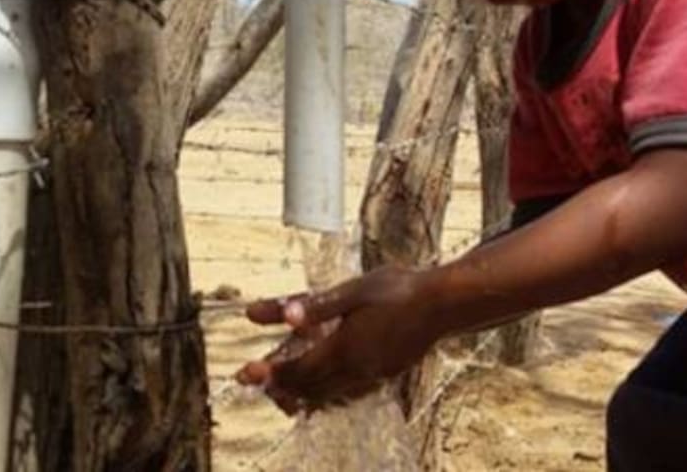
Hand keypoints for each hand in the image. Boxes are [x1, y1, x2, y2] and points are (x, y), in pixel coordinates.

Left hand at [235, 265, 436, 413]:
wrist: (442, 304)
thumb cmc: (397, 290)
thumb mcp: (352, 290)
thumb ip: (316, 306)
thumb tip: (284, 317)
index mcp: (345, 349)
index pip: (298, 372)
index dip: (269, 375)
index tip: (245, 373)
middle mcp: (356, 370)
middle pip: (309, 390)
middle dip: (279, 387)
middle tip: (254, 380)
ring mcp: (372, 377)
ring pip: (327, 396)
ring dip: (300, 394)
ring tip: (279, 390)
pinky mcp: (383, 376)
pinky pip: (346, 395)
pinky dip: (326, 395)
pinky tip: (321, 388)